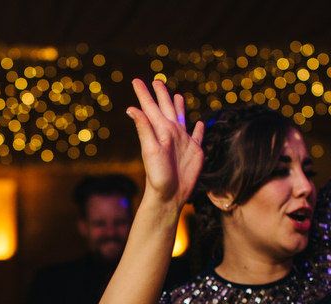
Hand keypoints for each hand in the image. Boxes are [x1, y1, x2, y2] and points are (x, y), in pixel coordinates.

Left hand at [127, 79, 203, 208]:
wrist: (170, 195)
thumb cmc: (158, 175)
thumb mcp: (150, 150)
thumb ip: (144, 129)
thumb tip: (131, 108)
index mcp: (160, 131)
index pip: (150, 108)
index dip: (144, 94)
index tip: (136, 80)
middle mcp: (171, 133)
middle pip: (166, 109)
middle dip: (161, 95)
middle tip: (157, 81)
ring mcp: (183, 142)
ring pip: (182, 118)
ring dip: (179, 107)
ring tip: (177, 95)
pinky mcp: (195, 151)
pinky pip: (198, 136)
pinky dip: (199, 129)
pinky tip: (200, 122)